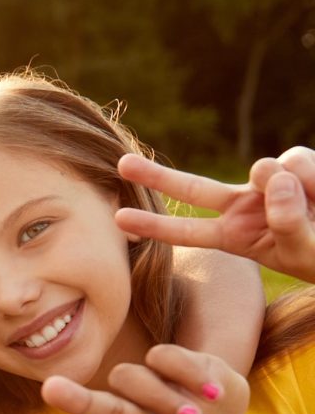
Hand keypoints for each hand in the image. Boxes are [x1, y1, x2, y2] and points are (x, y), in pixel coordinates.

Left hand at [28, 345, 248, 413]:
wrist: (235, 413)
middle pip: (106, 411)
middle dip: (79, 401)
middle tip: (49, 389)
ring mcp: (153, 390)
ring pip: (132, 380)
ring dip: (163, 397)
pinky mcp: (173, 361)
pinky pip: (164, 358)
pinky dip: (186, 373)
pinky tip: (204, 389)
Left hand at [115, 149, 314, 282]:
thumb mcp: (306, 252)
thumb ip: (288, 222)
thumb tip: (270, 173)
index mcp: (234, 237)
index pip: (188, 231)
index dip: (154, 225)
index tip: (117, 219)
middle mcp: (243, 206)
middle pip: (192, 188)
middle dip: (156, 177)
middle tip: (119, 164)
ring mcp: (266, 184)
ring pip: (265, 170)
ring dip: (293, 187)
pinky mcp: (294, 164)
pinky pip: (296, 161)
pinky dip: (313, 177)